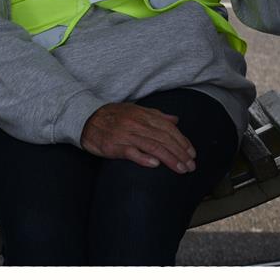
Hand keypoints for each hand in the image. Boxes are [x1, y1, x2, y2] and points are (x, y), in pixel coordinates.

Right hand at [80, 102, 196, 172]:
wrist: (87, 119)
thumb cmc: (114, 116)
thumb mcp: (136, 110)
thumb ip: (157, 115)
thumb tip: (176, 119)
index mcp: (143, 115)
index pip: (168, 128)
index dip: (182, 141)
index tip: (191, 153)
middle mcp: (137, 124)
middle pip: (164, 139)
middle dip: (180, 153)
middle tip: (191, 165)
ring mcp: (126, 135)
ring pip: (153, 146)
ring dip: (170, 159)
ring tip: (181, 169)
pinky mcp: (115, 146)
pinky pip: (132, 153)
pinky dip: (144, 158)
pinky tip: (156, 165)